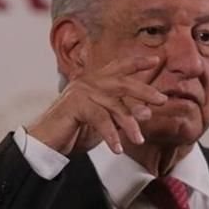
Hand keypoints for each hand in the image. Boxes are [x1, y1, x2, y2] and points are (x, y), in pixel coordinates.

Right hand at [27, 55, 167, 155]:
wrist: (46, 142)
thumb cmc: (74, 131)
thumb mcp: (103, 120)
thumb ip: (120, 113)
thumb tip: (146, 112)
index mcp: (94, 81)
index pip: (118, 67)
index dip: (137, 62)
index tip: (156, 60)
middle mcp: (88, 82)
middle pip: (122, 82)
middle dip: (144, 91)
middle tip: (161, 99)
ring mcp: (81, 92)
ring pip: (114, 104)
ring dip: (129, 123)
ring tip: (139, 139)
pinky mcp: (75, 106)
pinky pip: (100, 119)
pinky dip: (111, 136)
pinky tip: (118, 149)